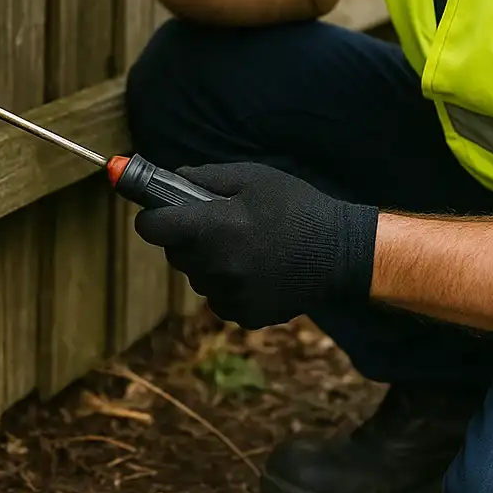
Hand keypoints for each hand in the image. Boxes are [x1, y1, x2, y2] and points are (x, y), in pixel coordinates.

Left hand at [134, 162, 379, 330]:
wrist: (340, 253)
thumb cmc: (296, 206)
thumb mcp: (253, 177)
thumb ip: (207, 177)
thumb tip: (172, 177)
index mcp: (212, 227)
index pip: (151, 227)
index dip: (152, 216)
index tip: (160, 212)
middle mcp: (214, 265)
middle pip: (174, 254)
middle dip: (186, 238)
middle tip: (215, 224)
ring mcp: (229, 294)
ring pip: (197, 277)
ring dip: (208, 262)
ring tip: (244, 246)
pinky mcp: (244, 315)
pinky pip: (219, 299)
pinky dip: (228, 285)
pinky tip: (256, 269)